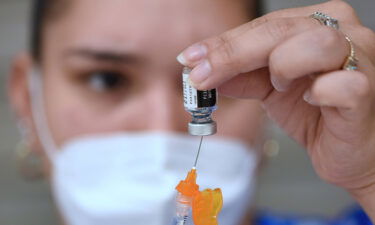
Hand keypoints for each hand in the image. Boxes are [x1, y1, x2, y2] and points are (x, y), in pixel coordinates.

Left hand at [177, 0, 374, 214]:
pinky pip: (342, 83)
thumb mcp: (271, 90)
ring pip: (315, 43)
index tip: (191, 59)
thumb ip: (243, 75)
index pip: (262, 25)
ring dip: (283, 67)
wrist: (353, 153)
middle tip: (201, 74)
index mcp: (315, 26)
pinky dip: (319, 92)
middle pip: (279, 29)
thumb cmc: (319, 116)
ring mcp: (362, 58)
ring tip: (279, 87)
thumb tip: (203, 69)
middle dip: (232, 53)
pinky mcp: (369, 90)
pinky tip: (311, 100)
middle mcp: (342, 32)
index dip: (223, 44)